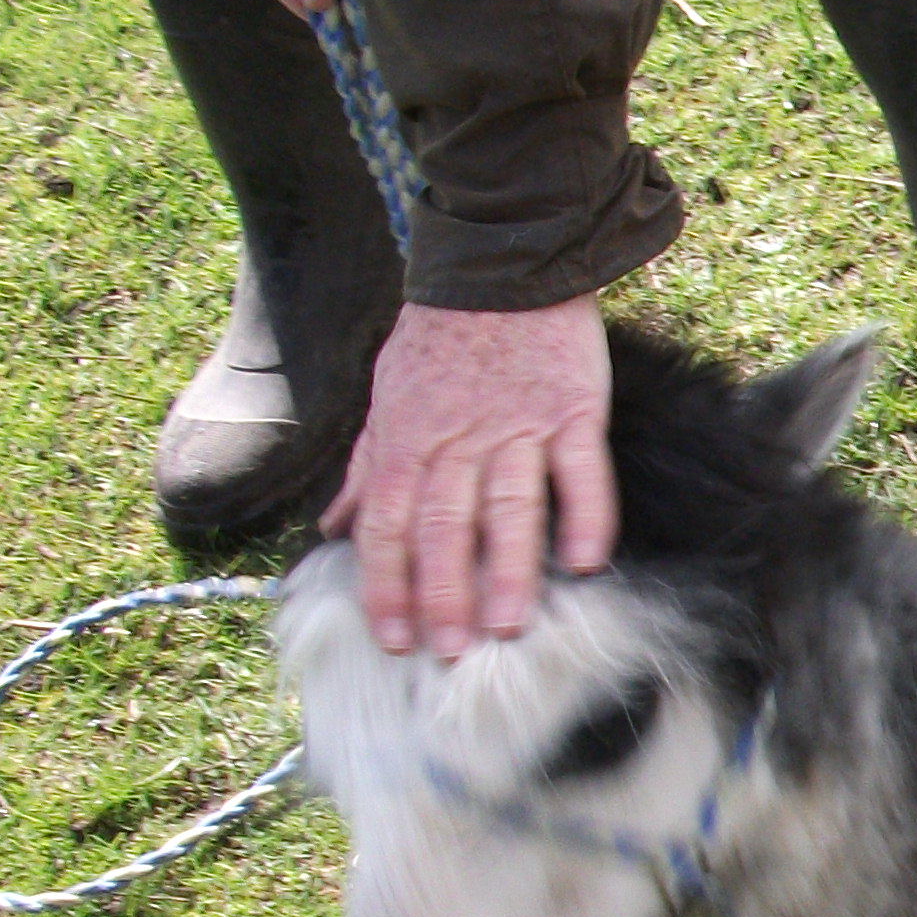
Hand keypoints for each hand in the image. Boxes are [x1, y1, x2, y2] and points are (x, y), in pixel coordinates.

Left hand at [323, 299, 618, 656]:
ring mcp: (517, 426)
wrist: (503, 267)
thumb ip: (365, 469)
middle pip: (444, 526)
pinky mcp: (572, 410)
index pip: (387, 525)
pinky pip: (579, 471)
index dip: (387, 585)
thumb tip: (332, 528)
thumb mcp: (387, 397)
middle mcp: (457, 440)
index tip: (394, 638)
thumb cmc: (442, 338)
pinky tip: (585, 562)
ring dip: (508, 570)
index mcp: (406, 440)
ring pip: (508, 507)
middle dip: (443, 593)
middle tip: (451, 650)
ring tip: (509, 626)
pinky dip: (585, 516)